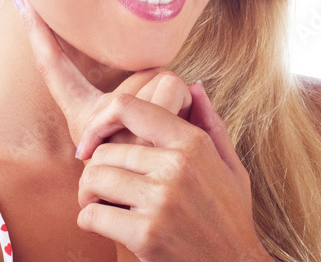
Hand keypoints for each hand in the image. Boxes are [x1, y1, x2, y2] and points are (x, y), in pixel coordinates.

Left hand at [14, 0, 267, 260]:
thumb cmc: (230, 218)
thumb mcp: (231, 168)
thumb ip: (211, 124)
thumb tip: (195, 87)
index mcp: (193, 143)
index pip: (128, 107)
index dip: (100, 121)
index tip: (89, 143)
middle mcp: (177, 165)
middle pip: (105, 151)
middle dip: (96, 171)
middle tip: (101, 188)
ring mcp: (161, 200)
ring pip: (94, 179)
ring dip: (88, 195)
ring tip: (98, 204)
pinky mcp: (146, 234)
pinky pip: (92, 215)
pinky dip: (89, 221)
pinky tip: (103, 225)